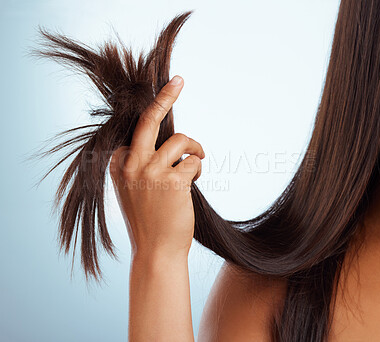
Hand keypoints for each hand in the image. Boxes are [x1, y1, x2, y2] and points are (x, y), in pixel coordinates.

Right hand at [110, 75, 204, 259]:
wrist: (156, 251)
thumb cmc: (149, 218)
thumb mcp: (135, 188)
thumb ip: (143, 163)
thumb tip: (167, 138)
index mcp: (118, 164)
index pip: (138, 130)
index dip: (155, 116)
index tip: (167, 91)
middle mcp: (131, 163)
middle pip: (150, 120)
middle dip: (166, 96)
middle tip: (178, 80)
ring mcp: (150, 171)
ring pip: (182, 141)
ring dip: (195, 151)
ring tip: (196, 166)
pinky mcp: (172, 180)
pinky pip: (194, 161)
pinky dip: (198, 168)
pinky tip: (193, 183)